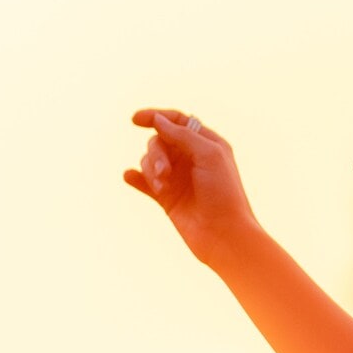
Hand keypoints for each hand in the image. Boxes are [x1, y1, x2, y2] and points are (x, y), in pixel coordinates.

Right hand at [124, 109, 261, 266]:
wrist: (223, 235)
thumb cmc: (223, 193)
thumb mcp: (208, 155)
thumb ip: (182, 135)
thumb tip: (158, 120)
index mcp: (207, 144)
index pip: (178, 121)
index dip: (156, 117)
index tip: (135, 119)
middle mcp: (191, 158)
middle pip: (160, 141)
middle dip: (157, 153)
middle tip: (165, 171)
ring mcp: (178, 177)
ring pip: (150, 161)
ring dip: (151, 170)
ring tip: (163, 187)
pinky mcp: (166, 197)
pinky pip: (143, 182)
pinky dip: (136, 178)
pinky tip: (129, 176)